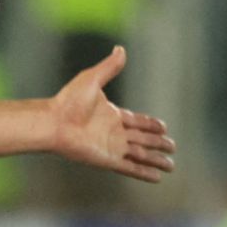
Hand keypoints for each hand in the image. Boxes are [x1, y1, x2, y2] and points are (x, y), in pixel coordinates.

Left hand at [48, 46, 175, 181]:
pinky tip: (157, 177)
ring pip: (141, 155)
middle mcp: (114, 133)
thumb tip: (120, 49)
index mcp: (112, 115)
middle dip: (158, 143)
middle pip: (142, 139)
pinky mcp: (108, 159)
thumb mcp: (92, 79)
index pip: (137, 121)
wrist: (54, 122)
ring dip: (156, 160)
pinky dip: (144, 172)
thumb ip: (109, 67)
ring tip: (171, 165)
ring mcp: (112, 147)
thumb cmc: (69, 101)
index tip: (164, 127)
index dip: (151, 124)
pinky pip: (131, 167)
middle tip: (172, 146)